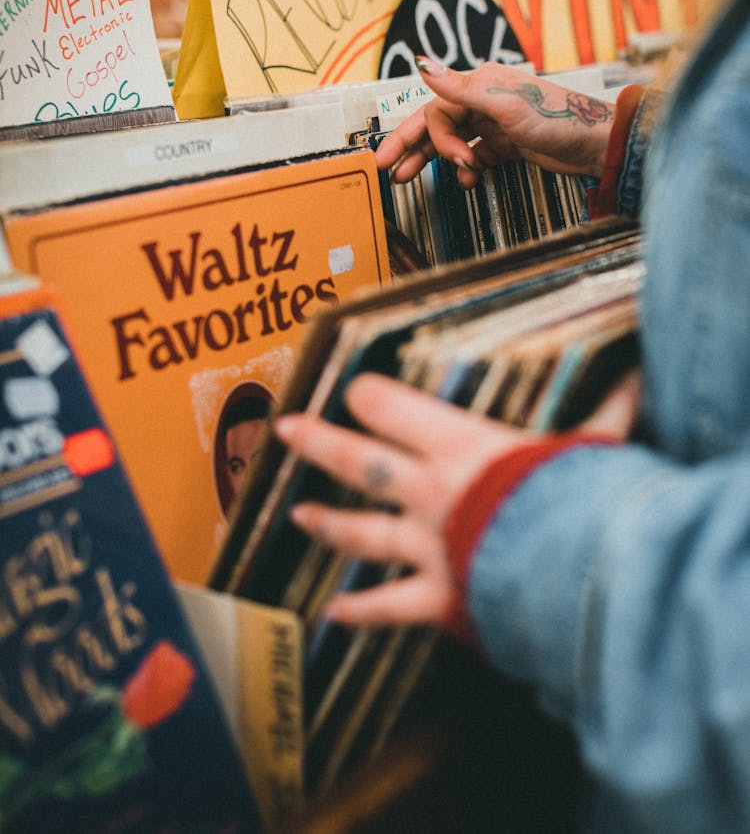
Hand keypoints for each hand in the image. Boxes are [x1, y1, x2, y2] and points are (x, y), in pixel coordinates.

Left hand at [276, 370, 639, 627]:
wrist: (577, 578)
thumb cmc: (582, 502)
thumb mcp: (594, 448)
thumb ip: (607, 414)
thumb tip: (638, 376)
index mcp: (461, 447)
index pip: (395, 410)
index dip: (371, 397)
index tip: (354, 389)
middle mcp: (430, 494)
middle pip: (361, 463)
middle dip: (321, 443)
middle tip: (287, 428)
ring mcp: (427, 549)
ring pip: (362, 533)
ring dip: (330, 523)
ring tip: (301, 514)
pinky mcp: (438, 600)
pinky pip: (391, 609)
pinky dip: (363, 615)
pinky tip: (333, 616)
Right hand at [375, 58, 614, 189]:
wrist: (596, 143)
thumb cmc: (557, 118)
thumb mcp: (505, 104)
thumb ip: (460, 88)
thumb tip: (422, 64)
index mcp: (480, 84)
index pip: (437, 110)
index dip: (429, 138)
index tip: (442, 161)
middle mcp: (483, 100)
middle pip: (437, 123)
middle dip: (411, 146)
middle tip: (385, 166)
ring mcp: (494, 123)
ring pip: (452, 140)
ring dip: (434, 159)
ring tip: (410, 178)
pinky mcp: (506, 143)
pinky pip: (474, 154)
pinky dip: (466, 168)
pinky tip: (466, 179)